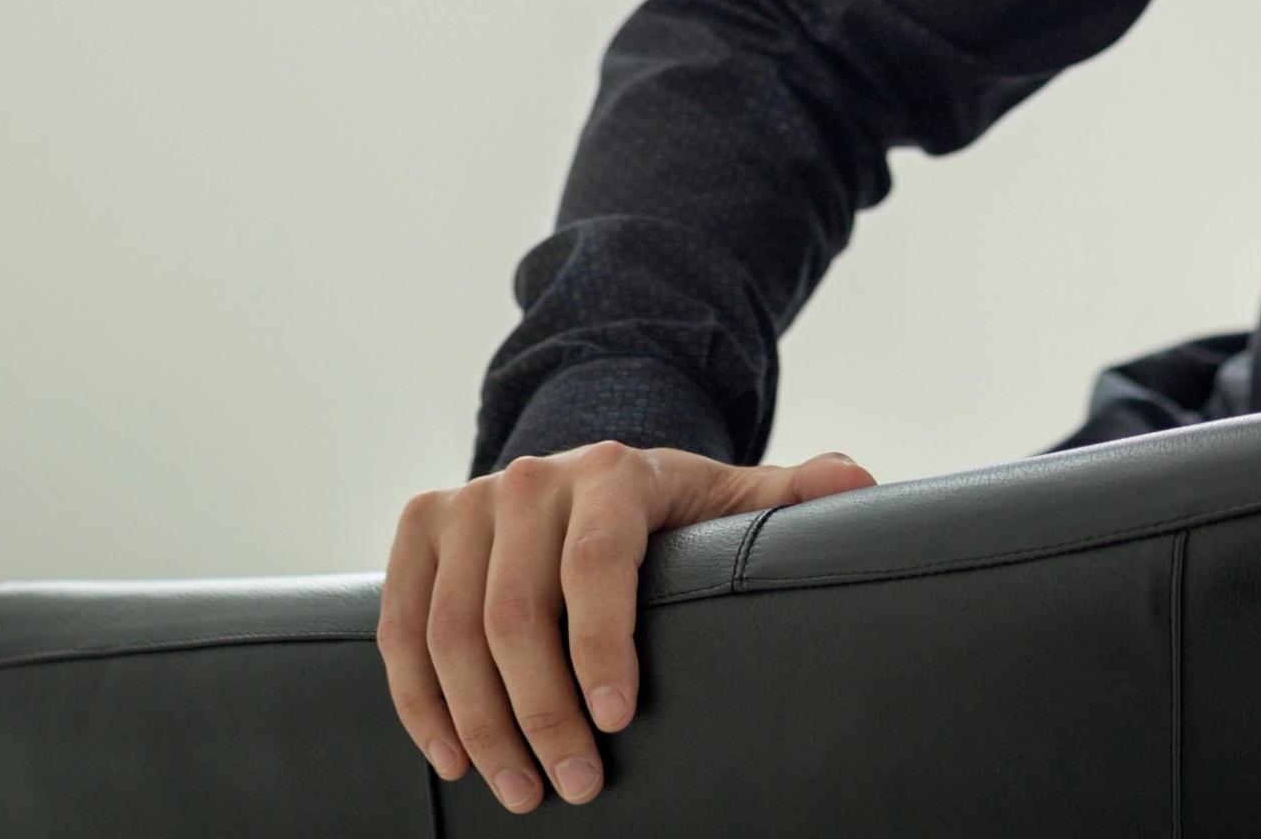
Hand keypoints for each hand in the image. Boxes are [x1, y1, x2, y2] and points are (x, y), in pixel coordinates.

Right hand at [378, 438, 875, 811]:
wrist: (578, 471)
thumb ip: (787, 499)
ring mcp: (467, 500)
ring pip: (450, 630)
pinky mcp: (421, 528)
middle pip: (514, 611)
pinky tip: (452, 754)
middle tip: (573, 787)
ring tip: (520, 789)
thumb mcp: (727, 498)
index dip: (601, 644)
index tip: (618, 720)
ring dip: (479, 723)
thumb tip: (858, 486)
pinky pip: (402, 625)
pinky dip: (419, 699)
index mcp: (614, 471)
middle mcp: (532, 478)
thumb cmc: (663, 509)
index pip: (597, 561)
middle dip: (541, 713)